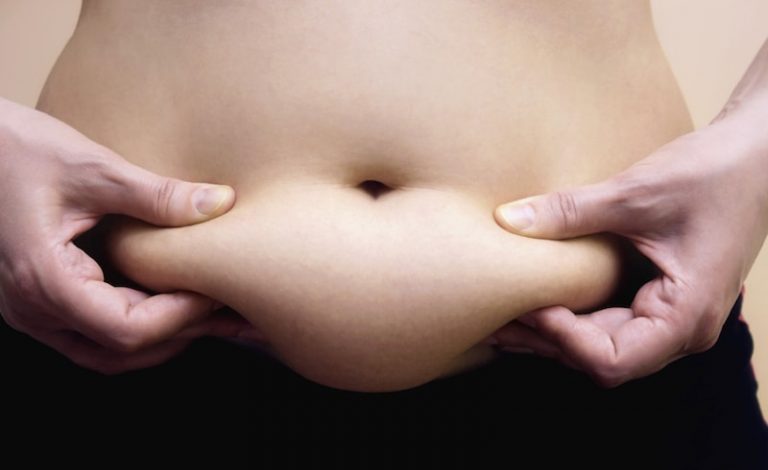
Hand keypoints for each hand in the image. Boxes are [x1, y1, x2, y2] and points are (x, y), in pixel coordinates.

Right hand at [0, 97, 246, 372]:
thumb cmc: (14, 148)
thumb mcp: (92, 167)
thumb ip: (158, 194)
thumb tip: (220, 203)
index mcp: (44, 279)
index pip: (127, 330)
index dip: (182, 317)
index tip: (219, 292)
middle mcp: (32, 308)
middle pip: (120, 351)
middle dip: (182, 333)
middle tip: (232, 313)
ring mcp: (30, 309)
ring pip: (105, 352)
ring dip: (160, 337)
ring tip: (209, 313)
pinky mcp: (37, 298)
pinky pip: (92, 332)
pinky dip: (136, 324)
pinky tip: (168, 300)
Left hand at [489, 112, 767, 386]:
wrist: (758, 153)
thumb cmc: (714, 173)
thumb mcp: (636, 192)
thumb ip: (570, 211)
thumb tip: (506, 220)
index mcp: (686, 316)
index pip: (610, 360)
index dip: (562, 339)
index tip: (527, 305)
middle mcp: (682, 329)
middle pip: (602, 360)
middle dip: (547, 342)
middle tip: (495, 319)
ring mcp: (672, 316)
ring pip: (604, 346)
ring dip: (556, 335)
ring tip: (505, 316)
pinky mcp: (661, 298)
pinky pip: (612, 323)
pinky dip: (574, 317)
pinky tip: (538, 301)